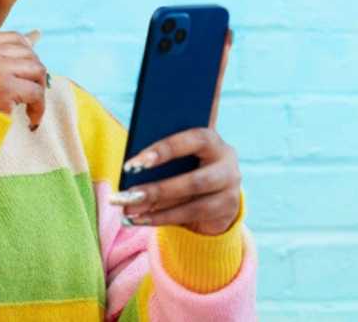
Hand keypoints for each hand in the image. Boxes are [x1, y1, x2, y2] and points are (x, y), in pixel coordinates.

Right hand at [0, 29, 47, 127]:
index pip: (13, 37)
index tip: (27, 73)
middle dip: (34, 73)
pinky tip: (32, 118)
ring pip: (36, 69)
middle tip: (30, 92)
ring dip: (38, 88)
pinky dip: (39, 106)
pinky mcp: (4, 89)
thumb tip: (34, 38)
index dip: (27, 54)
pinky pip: (36, 92)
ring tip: (31, 105)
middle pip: (28, 52)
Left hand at [111, 29, 239, 235]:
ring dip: (154, 205)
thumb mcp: (179, 148)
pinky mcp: (225, 210)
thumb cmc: (187, 162)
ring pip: (190, 201)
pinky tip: (137, 218)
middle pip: (194, 179)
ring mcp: (230, 188)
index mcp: (213, 138)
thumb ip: (165, 141)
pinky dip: (159, 218)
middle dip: (157, 187)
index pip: (194, 138)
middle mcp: (227, 162)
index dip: (166, 149)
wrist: (217, 194)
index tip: (136, 161)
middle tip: (127, 191)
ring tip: (127, 206)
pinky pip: (189, 216)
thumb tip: (136, 140)